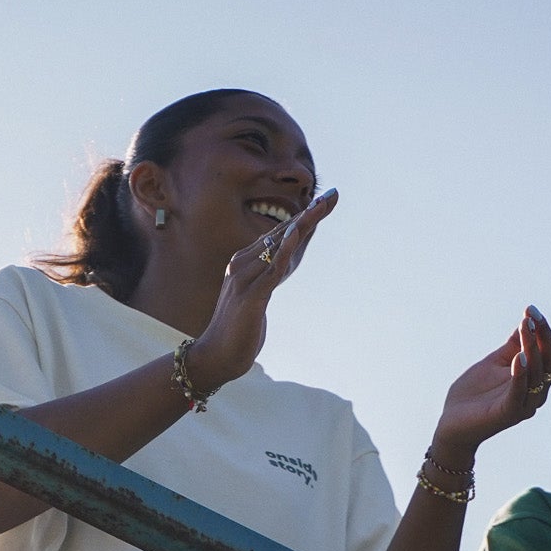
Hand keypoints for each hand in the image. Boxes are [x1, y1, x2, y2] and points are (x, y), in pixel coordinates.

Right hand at [186, 188, 339, 388]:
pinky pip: (271, 271)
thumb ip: (271, 274)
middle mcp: (242, 264)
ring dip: (302, 225)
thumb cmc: (238, 328)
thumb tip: (288, 256)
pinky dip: (284, 252)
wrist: (216, 356)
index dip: (305, 217)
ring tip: (321, 207)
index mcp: (244, 262)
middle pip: (281, 233)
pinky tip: (297, 236)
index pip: (279, 234)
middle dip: (309, 214)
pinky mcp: (250, 298)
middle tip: (333, 195)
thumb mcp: (259, 294)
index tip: (327, 200)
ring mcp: (244, 279)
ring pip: (277, 245)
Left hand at [429, 307, 550, 464]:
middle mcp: (538, 392)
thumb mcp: (496, 362)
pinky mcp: (507, 414)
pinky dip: (520, 374)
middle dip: (545, 334)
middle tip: (531, 314)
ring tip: (524, 325)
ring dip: (532, 346)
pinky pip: (519, 393)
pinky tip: (517, 356)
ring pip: (539, 374)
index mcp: (538, 378)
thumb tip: (527, 320)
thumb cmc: (475, 393)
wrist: (452, 422)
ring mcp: (524, 404)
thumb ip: (513, 345)